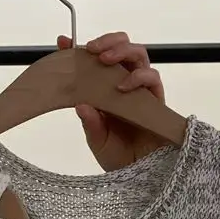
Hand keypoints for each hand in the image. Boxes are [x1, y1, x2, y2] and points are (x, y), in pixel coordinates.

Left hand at [57, 32, 165, 171]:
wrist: (140, 176)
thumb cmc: (117, 156)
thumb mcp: (96, 139)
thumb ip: (89, 122)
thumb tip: (79, 104)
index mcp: (105, 89)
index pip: (94, 62)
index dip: (79, 50)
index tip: (63, 42)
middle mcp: (124, 84)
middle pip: (122, 47)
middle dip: (108, 41)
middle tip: (92, 49)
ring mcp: (141, 90)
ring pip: (138, 55)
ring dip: (122, 51)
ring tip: (105, 59)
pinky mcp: (156, 99)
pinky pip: (152, 78)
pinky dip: (138, 77)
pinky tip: (123, 86)